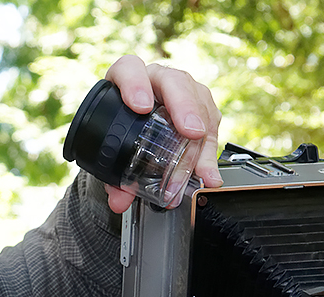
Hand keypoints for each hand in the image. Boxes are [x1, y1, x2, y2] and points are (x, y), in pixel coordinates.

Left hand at [101, 55, 223, 212]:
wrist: (133, 127)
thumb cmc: (121, 129)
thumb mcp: (112, 150)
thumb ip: (113, 177)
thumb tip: (120, 201)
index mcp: (127, 79)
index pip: (129, 69)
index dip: (135, 84)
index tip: (141, 107)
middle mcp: (157, 79)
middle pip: (175, 82)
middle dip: (185, 107)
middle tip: (190, 132)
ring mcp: (182, 90)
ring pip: (199, 102)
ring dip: (202, 138)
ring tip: (200, 168)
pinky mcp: (200, 107)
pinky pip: (211, 122)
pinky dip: (211, 152)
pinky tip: (208, 171)